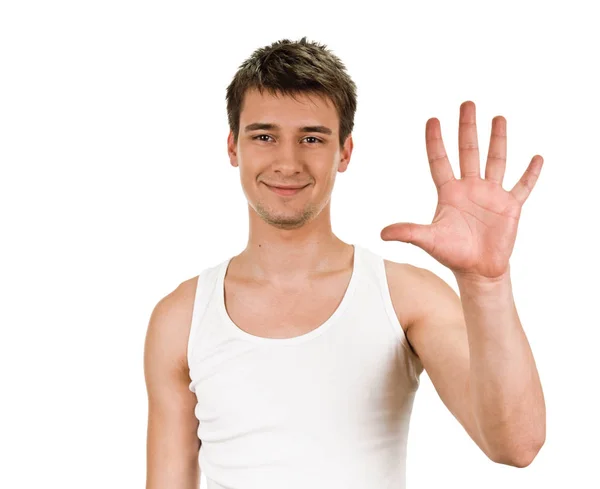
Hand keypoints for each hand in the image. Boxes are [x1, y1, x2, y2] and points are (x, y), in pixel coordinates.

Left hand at [380, 101, 543, 280]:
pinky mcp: (510, 206)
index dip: (435, 141)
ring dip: (498, 140)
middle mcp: (470, 187)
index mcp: (449, 192)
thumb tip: (381, 233)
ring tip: (498, 117)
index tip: (432, 119)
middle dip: (468, 128)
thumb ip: (408, 232)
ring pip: (495, 161)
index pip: (440, 161)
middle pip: (468, 151)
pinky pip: (522, 186)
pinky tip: (537, 157)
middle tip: (467, 103)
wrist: (477, 270)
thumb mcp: (428, 240)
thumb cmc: (452, 254)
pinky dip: (530, 173)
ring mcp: (491, 195)